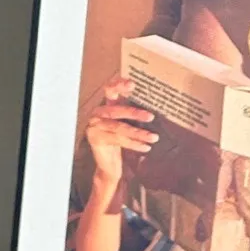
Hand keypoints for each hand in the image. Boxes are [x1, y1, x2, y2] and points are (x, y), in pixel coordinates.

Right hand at [84, 75, 157, 190]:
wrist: (108, 166)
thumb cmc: (119, 143)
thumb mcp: (125, 126)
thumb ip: (132, 117)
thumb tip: (154, 110)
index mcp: (105, 106)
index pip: (110, 90)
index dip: (119, 85)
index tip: (132, 84)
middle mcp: (97, 114)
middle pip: (115, 110)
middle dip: (134, 113)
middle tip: (151, 116)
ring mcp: (94, 126)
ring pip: (119, 127)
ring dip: (138, 133)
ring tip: (154, 137)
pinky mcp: (96, 139)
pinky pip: (118, 140)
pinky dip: (134, 144)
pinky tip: (146, 147)